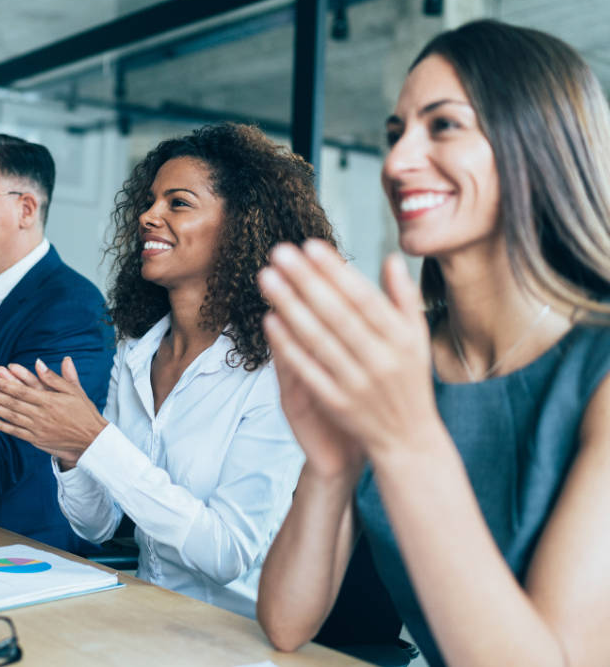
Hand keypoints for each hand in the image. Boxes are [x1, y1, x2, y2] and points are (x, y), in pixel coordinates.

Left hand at [0, 357, 106, 467]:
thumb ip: (56, 377)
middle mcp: (41, 415)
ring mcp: (37, 428)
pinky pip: (14, 432)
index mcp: (50, 400)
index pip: (22, 391)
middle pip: (12, 403)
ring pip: (10, 416)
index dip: (3, 384)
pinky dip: (0, 426)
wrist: (92, 440)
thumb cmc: (84, 412)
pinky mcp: (36, 439)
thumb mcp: (74, 391)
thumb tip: (40, 362)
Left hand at [259, 240, 439, 460]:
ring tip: (267, 278)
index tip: (310, 245)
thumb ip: (404, 298)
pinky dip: (288, 346)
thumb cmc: (410, 380)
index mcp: (401, 339)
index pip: (363, 297)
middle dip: (306, 280)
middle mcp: (380, 359)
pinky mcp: (337, 404)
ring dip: (290, 307)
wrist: (409, 440)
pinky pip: (309, 371)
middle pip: (337, 314)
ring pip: (318, 339)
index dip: (335, 271)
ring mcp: (357, 383)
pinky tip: (269, 321)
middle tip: (279, 252)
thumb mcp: (418, 339)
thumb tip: (390, 258)